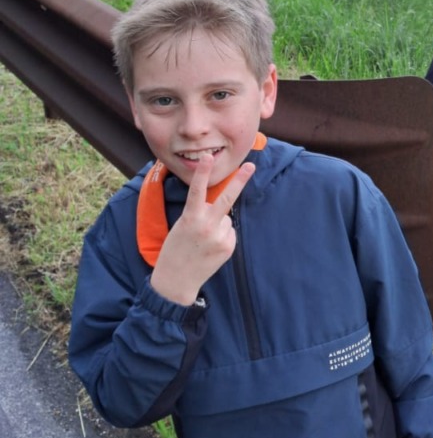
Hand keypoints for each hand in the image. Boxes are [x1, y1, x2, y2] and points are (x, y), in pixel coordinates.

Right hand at [150, 155, 254, 305]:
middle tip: (251, 166)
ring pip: (226, 218)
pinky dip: (222, 235)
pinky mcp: (229, 247)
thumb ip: (199, 214)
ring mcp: (220, 237)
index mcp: (190, 218)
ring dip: (218, 223)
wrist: (176, 280)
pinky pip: (229, 231)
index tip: (208, 157)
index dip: (203, 173)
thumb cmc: (175, 249)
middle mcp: (206, 226)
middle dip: (240, 181)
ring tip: (203, 240)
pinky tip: (210, 247)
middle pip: (227, 199)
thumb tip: (220, 207)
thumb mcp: (181, 226)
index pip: (197, 190)